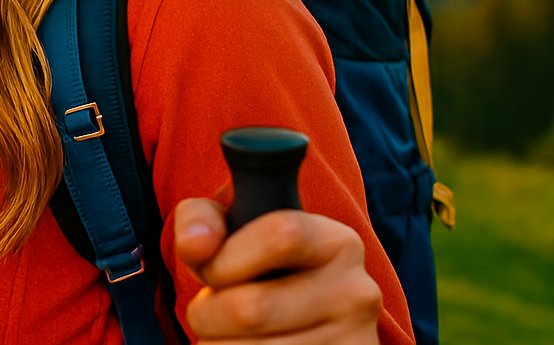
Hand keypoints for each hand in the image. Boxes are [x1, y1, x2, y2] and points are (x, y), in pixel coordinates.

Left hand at [173, 198, 381, 342]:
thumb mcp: (230, 231)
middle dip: (207, 314)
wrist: (298, 322)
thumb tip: (196, 244)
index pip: (281, 236)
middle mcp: (356, 291)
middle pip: (252, 310)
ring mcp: (354, 340)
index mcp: (336, 242)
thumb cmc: (254, 269)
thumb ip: (200, 220)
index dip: (227, 259)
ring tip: (228, 333)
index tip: (211, 272)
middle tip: (208, 312)